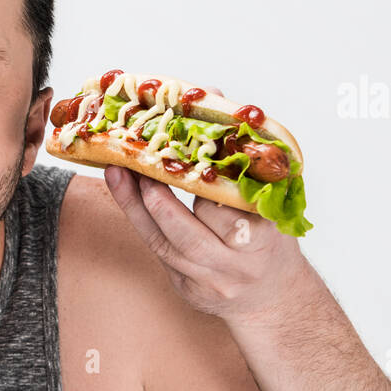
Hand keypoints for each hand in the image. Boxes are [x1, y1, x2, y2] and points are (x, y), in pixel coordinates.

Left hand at [102, 84, 313, 327]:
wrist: (271, 296)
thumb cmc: (271, 237)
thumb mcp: (273, 201)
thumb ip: (244, 154)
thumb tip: (212, 94)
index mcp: (263, 240)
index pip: (229, 213)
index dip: (204, 186)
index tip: (185, 156)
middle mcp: (234, 265)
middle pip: (190, 234)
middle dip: (159, 198)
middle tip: (136, 163)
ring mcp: (208, 281)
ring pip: (165, 244)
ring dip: (136, 206)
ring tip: (117, 172)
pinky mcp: (185, 288)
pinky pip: (157, 253)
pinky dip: (138, 221)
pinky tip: (124, 193)